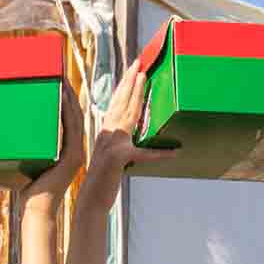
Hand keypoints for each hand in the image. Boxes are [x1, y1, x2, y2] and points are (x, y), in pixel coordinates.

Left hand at [15, 79, 90, 207]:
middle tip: (61, 74)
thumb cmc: (29, 190)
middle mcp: (74, 149)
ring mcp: (75, 152)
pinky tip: (64, 99)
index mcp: (66, 150)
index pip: (69, 120)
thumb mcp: (30, 165)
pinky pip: (71, 130)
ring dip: (69, 99)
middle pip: (73, 115)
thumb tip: (12, 139)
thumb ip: (29, 152)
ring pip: (75, 119)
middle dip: (69, 94)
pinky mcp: (72, 157)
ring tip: (63, 81)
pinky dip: (68, 113)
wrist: (37, 208)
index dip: (67, 101)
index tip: (60, 83)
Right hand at [73, 68, 172, 222]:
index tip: (132, 70)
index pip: (116, 104)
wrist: (90, 200)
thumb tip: (129, 141)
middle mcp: (106, 134)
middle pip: (120, 103)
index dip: (124, 86)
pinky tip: (173, 152)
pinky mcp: (117, 159)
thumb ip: (120, 147)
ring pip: (126, 115)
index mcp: (105, 133)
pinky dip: (158, 154)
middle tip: (138, 62)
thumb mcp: (112, 159)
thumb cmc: (102, 181)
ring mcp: (111, 145)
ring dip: (136, 95)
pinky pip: (143, 155)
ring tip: (144, 77)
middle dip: (129, 81)